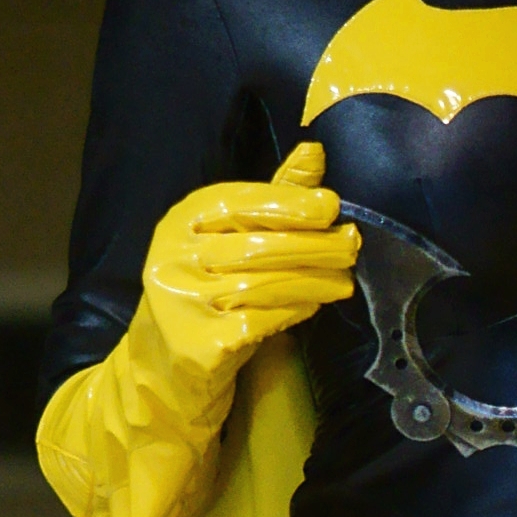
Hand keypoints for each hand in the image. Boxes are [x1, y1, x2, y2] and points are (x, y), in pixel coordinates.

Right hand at [139, 139, 359, 414]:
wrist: (164, 365)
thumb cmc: (208, 290)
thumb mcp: (231, 238)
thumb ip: (274, 197)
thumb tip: (316, 150)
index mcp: (180, 222)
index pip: (239, 202)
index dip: (289, 202)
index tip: (332, 206)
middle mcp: (173, 258)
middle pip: (256, 245)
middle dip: (314, 245)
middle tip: (352, 247)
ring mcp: (181, 303)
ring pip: (263, 284)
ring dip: (314, 281)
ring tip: (344, 280)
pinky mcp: (196, 345)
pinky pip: (259, 321)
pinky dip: (294, 311)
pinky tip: (314, 306)